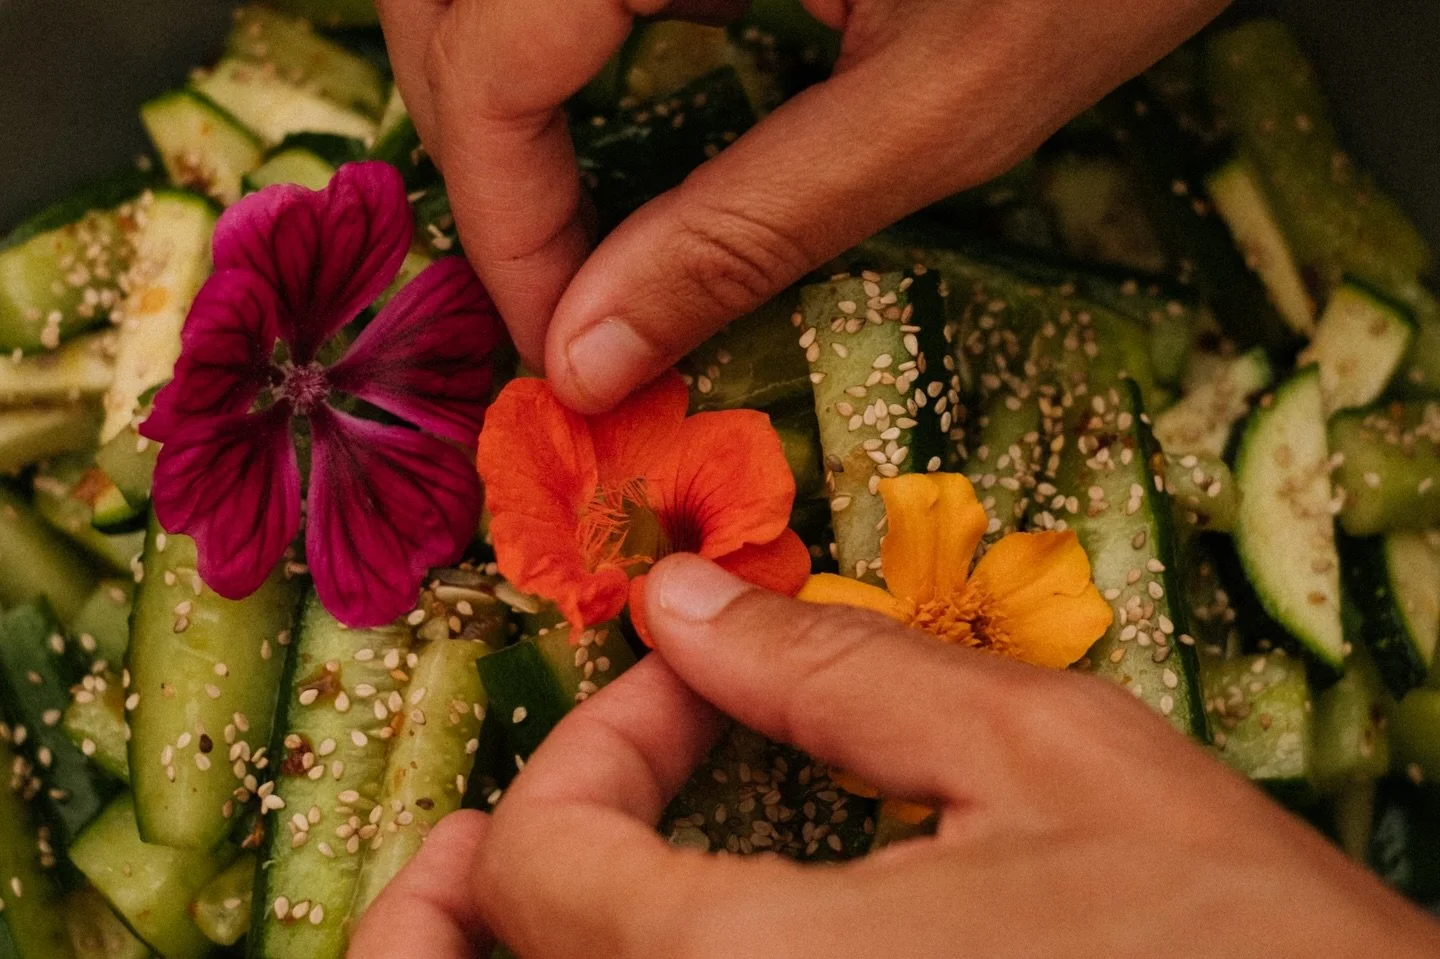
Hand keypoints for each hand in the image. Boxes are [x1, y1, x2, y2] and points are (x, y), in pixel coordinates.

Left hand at [349, 554, 1439, 958]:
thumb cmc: (1230, 948)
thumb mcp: (1036, 757)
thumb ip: (828, 669)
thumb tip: (681, 599)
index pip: (539, 860)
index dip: (592, 744)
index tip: (687, 688)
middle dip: (462, 891)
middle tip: (508, 814)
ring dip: (497, 954)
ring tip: (543, 874)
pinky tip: (655, 940)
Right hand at [377, 0, 1228, 412]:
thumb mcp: (938, 107)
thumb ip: (747, 224)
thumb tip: (592, 352)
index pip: (491, 59)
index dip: (502, 223)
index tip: (557, 350)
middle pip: (448, 8)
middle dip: (482, 165)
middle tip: (561, 299)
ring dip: (504, 104)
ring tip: (580, 231)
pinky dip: (563, 46)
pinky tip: (628, 125)